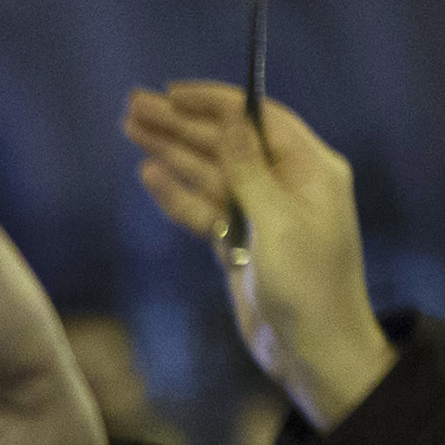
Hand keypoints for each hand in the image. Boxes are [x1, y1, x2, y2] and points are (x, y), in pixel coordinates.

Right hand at [122, 84, 392, 430]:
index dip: (215, 103)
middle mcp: (285, 184)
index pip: (258, 119)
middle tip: (133, 106)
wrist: (313, 351)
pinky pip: (204, 209)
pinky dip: (177, 193)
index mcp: (310, 170)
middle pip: (226, 143)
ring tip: (131, 129)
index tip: (173, 93)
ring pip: (209, 174)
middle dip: (181, 124)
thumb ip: (249, 169)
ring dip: (171, 152)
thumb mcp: (279, 222)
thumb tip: (232, 120)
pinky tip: (149, 174)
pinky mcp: (240, 243)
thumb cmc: (309, 286)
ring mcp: (260, 215)